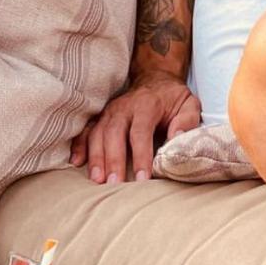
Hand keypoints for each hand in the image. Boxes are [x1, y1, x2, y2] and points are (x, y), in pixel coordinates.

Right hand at [69, 69, 201, 183]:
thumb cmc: (172, 98)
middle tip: (114, 185)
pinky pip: (87, 130)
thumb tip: (175, 139)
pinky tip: (77, 162)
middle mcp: (125, 107)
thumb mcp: (188, 104)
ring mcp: (110, 111)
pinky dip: (80, 144)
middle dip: (114, 159)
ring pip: (98, 132)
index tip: (142, 178)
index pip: (141, 131)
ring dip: (96, 156)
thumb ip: (186, 121)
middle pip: (114, 132)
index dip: (141, 155)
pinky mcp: (101, 117)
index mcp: (147, 104)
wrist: (155, 79)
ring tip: (97, 180)